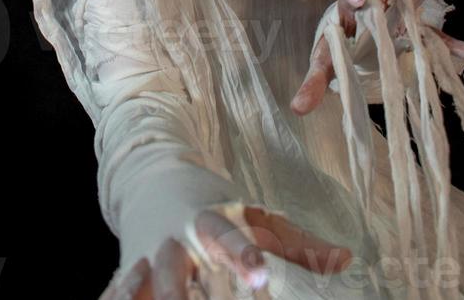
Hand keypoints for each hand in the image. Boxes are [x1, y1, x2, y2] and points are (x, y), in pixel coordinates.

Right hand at [97, 204, 352, 298]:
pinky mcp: (128, 269)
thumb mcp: (255, 218)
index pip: (228, 238)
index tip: (260, 277)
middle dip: (181, 290)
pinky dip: (117, 299)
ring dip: (149, 294)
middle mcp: (175, 238)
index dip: (244, 257)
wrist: (152, 175)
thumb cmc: (215, 207)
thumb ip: (297, 245)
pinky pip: (118, 290)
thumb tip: (346, 261)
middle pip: (174, 265)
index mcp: (210, 221)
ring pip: (142, 280)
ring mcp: (147, 254)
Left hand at [290, 0, 463, 116]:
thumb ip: (313, 82)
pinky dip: (453, 41)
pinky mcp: (415, 26)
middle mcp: (373, 1)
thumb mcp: (325, 63)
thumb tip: (296, 109)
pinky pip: (436, 31)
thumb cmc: (337, 47)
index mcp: (349, 10)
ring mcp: (397, 9)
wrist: (352, 41)